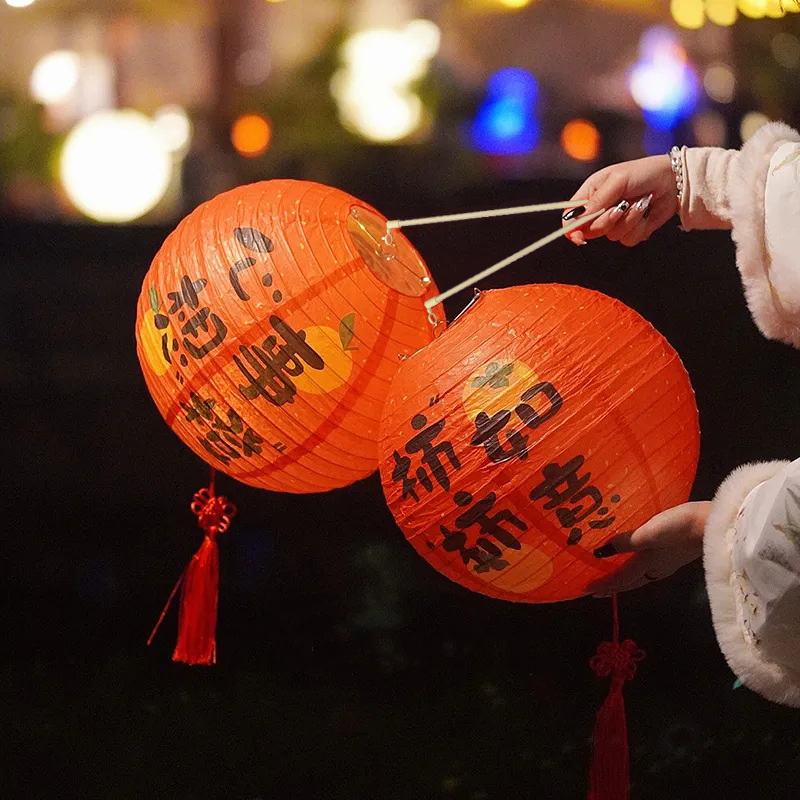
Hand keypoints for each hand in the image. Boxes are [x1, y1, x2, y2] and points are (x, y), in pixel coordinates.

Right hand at [561, 155, 677, 246]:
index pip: (570, 216)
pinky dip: (639, 227)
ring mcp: (615, 221)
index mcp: (590, 194)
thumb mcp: (617, 181)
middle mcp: (600, 210)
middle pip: (590, 231)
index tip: (579, 237)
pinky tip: (645, 211)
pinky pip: (628, 240)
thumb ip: (596, 202)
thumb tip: (577, 221)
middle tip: (621, 207)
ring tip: (639, 203)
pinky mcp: (631, 230)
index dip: (571, 229)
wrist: (673, 179)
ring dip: (628, 221)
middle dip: (607, 221)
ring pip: (611, 236)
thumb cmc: (643, 173)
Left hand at [587, 501, 711, 595]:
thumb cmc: (680, 528)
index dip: (602, 585)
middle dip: (611, 587)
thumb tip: (599, 552)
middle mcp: (655, 568)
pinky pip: (648, 567)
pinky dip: (635, 568)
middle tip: (595, 591)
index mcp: (646, 565)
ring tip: (611, 577)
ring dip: (623, 578)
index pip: (619, 579)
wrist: (716, 525)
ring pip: (639, 576)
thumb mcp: (649, 533)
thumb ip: (626, 541)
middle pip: (629, 581)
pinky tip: (637, 559)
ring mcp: (667, 562)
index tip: (584, 590)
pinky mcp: (676, 554)